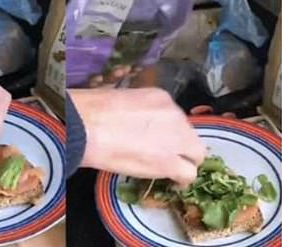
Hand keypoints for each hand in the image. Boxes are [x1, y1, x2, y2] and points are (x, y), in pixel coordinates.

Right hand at [69, 88, 206, 186]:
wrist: (86, 126)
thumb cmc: (90, 111)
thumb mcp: (122, 99)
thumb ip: (138, 111)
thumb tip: (135, 124)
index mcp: (161, 98)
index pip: (176, 118)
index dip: (170, 132)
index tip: (159, 140)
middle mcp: (174, 114)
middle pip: (190, 135)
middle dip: (182, 147)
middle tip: (168, 157)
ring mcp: (176, 138)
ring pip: (196, 154)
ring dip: (184, 163)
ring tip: (171, 173)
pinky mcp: (170, 161)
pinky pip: (188, 174)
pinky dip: (183, 181)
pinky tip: (174, 184)